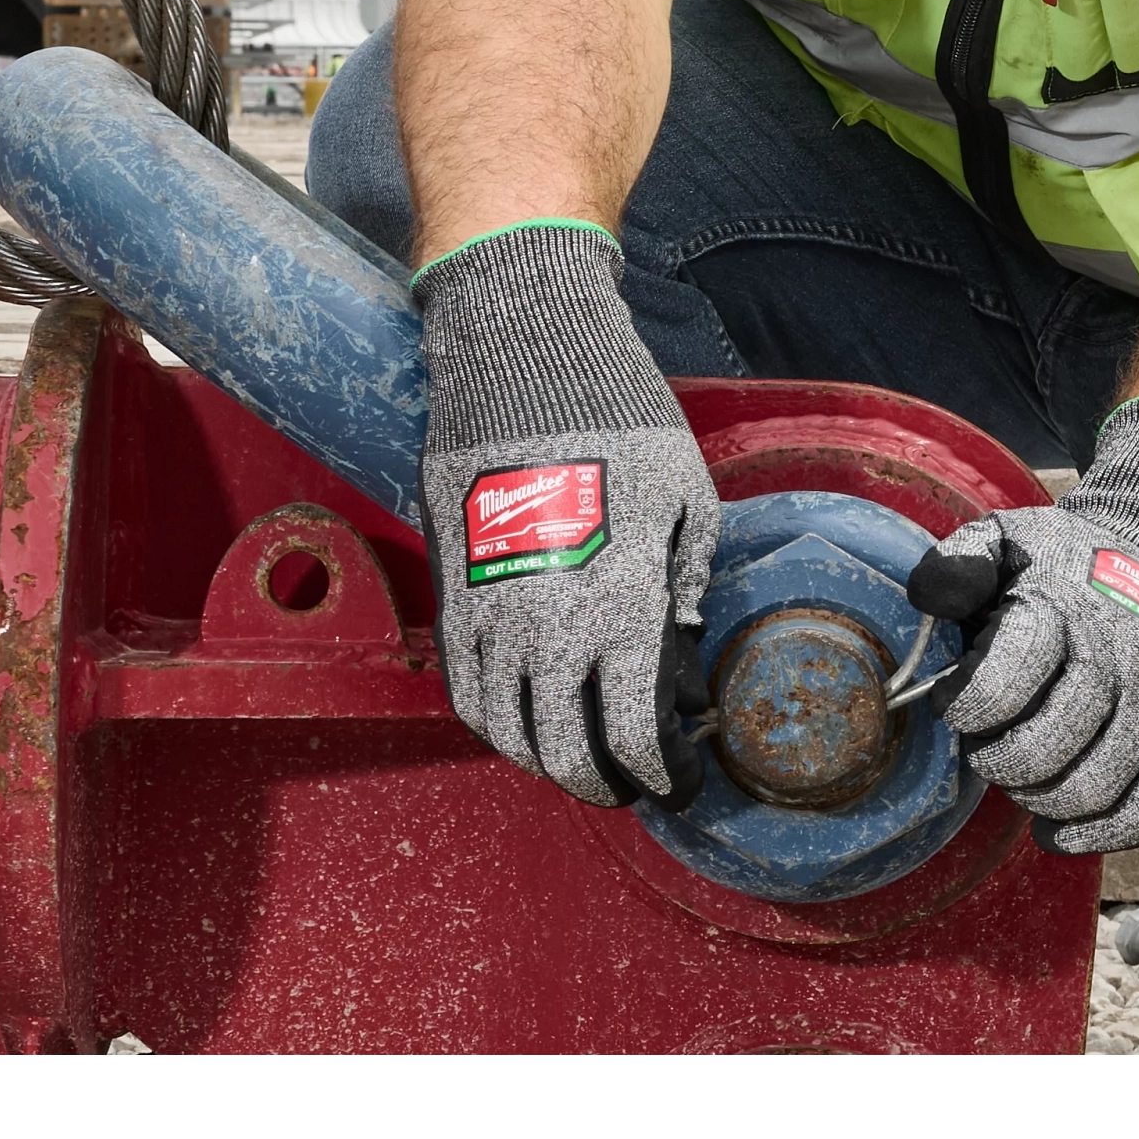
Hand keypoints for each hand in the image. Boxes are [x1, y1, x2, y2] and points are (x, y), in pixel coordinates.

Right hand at [415, 221, 719, 809]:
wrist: (523, 355)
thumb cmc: (619, 417)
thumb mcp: (689, 496)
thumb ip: (686, 584)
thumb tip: (678, 649)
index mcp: (621, 609)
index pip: (636, 737)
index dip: (662, 777)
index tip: (679, 782)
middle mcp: (549, 628)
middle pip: (568, 753)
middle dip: (605, 784)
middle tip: (628, 783)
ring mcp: (490, 614)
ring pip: (507, 733)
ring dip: (544, 762)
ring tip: (575, 760)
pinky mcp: (450, 589)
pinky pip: (462, 689)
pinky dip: (491, 724)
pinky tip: (518, 722)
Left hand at [904, 396, 1138, 854]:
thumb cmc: (1065, 565)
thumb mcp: (1005, 539)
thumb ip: (958, 563)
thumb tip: (929, 597)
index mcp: (1069, 605)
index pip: (1011, 673)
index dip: (968, 701)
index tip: (949, 703)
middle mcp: (1127, 655)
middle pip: (1052, 741)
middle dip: (1002, 761)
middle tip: (984, 752)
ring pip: (1096, 786)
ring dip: (1041, 800)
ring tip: (1018, 780)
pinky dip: (1099, 835)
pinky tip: (1056, 833)